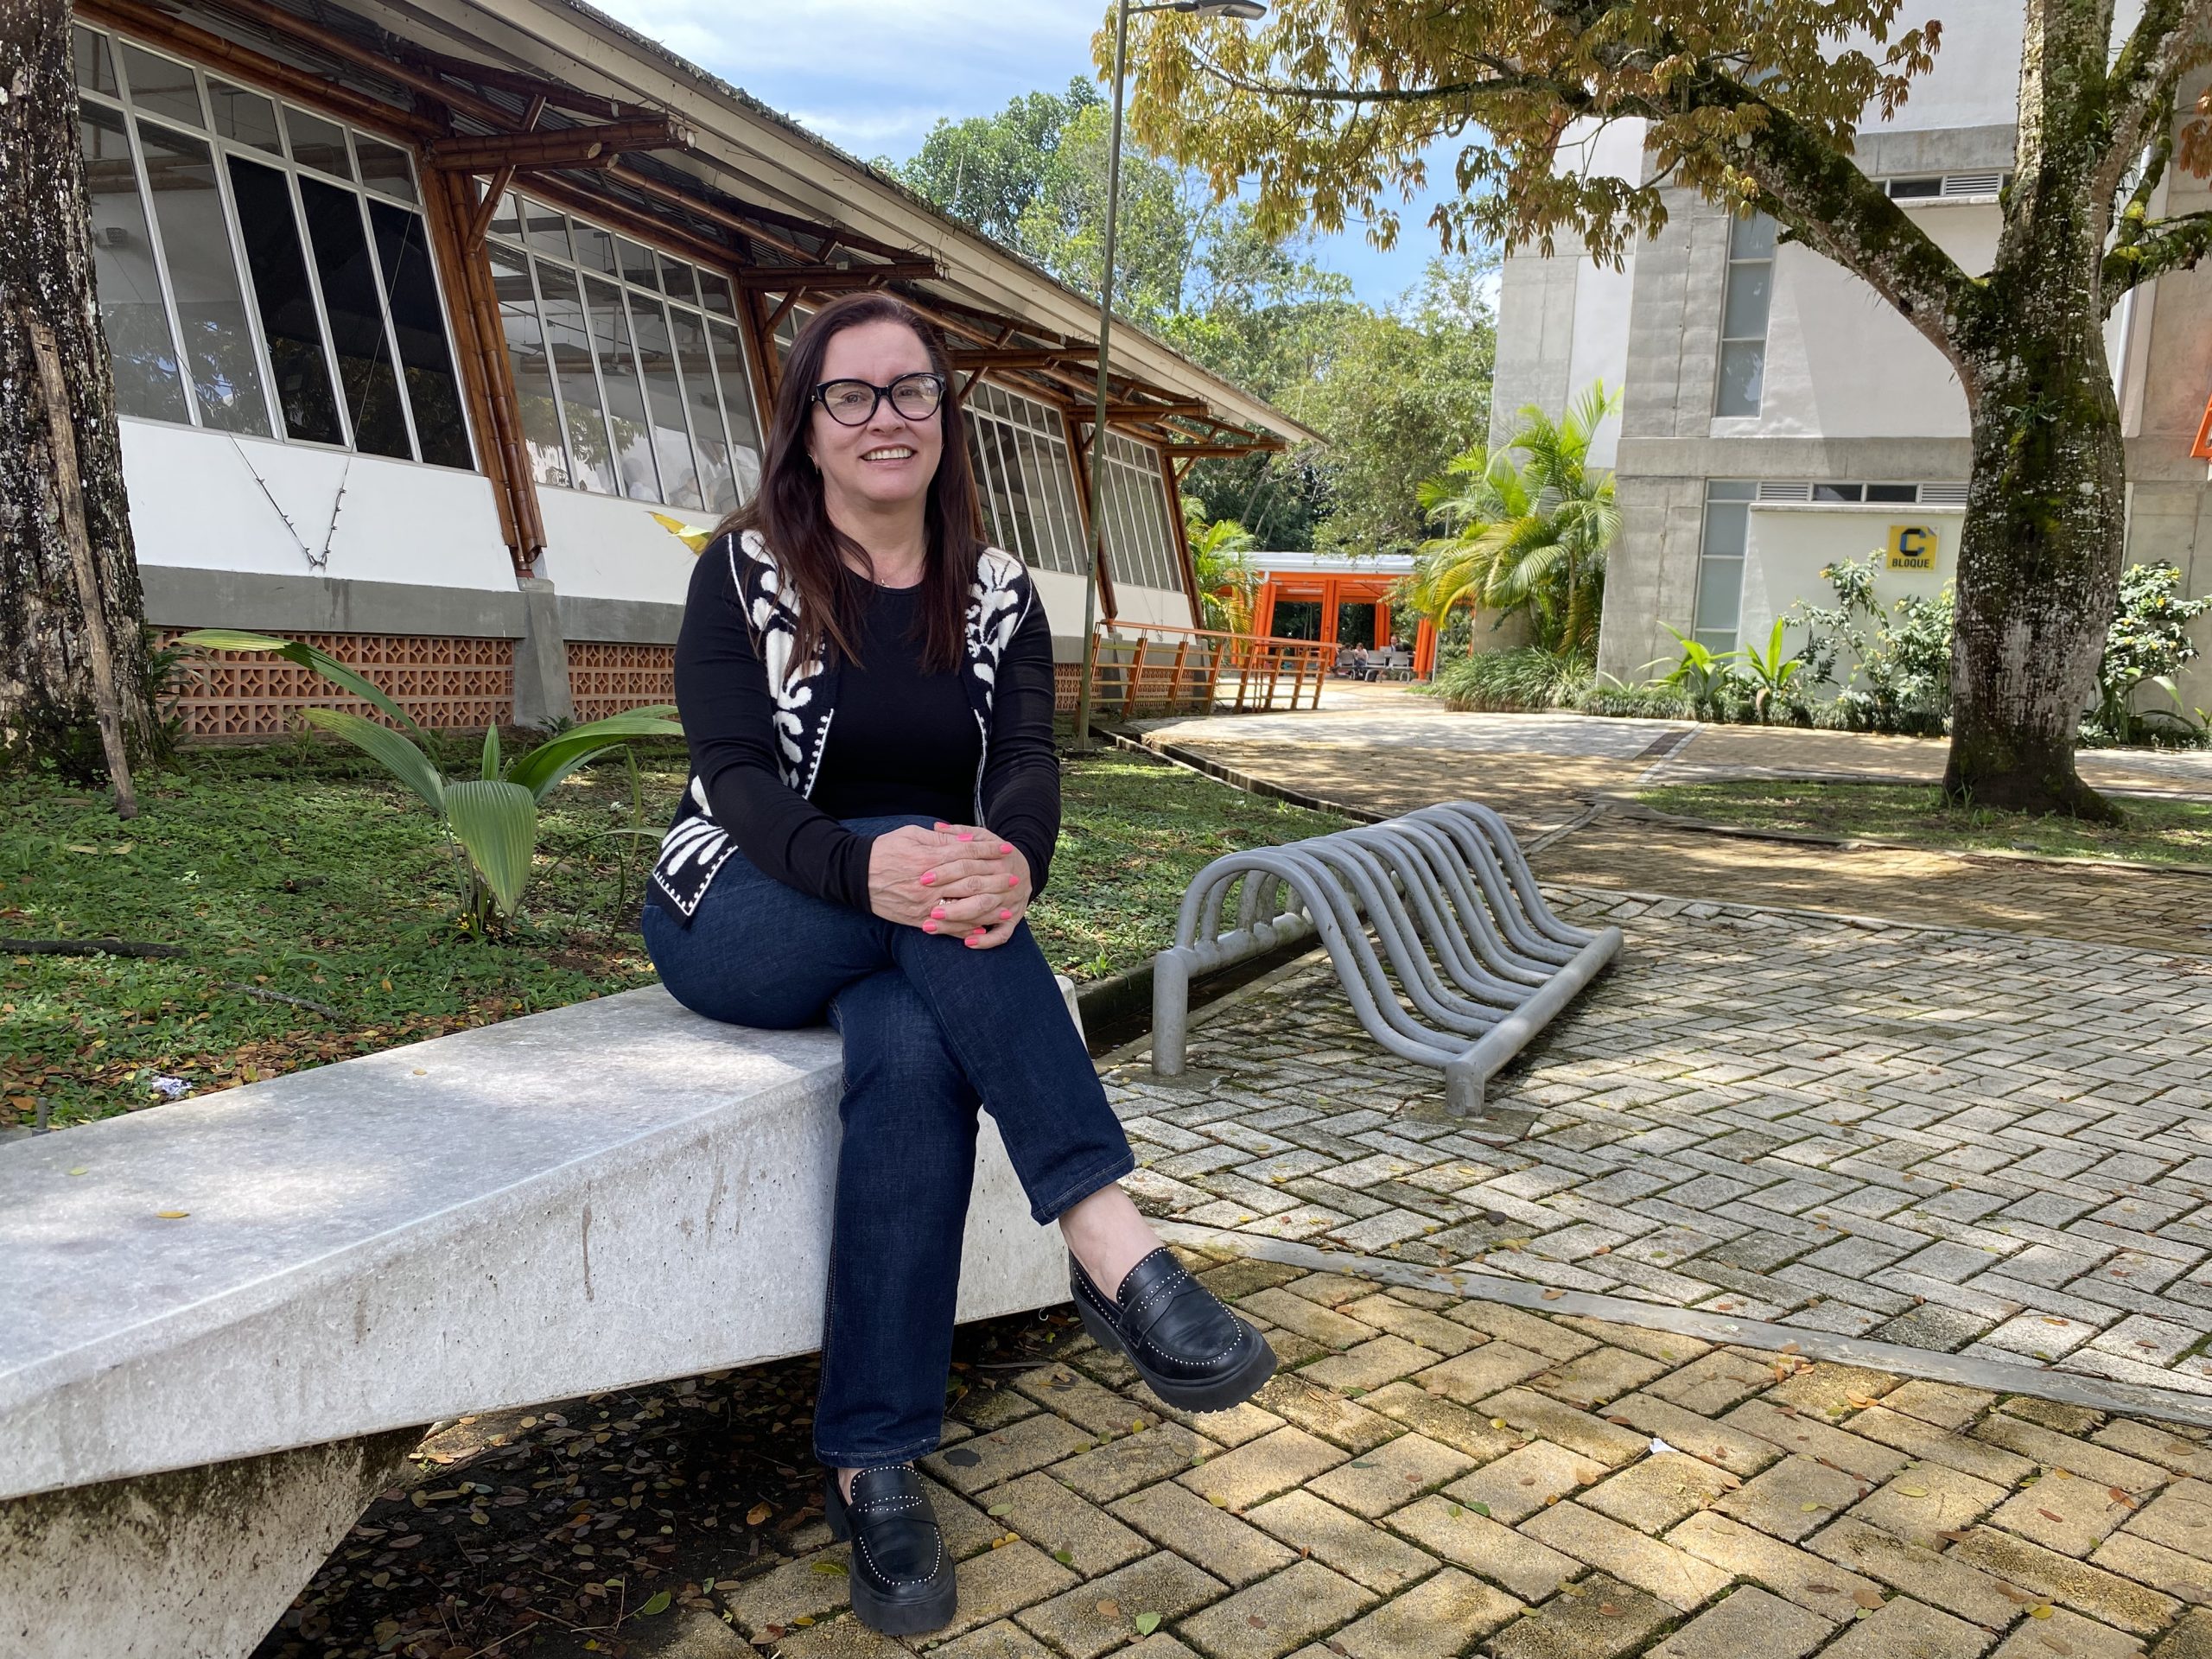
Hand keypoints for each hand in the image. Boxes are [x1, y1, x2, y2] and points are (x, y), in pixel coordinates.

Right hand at [866, 824, 1028, 946]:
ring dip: (987, 910)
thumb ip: (940, 840)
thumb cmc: (884, 851)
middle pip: (969, 882)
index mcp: (928, 859)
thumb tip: (966, 840)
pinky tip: (981, 930)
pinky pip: (945, 928)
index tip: (1006, 849)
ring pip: (962, 910)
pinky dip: (965, 930)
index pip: (966, 854)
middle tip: (1015, 879)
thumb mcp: (911, 835)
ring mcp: (923, 905)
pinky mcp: (917, 920)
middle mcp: (928, 884)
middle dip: (995, 881)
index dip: (988, 850)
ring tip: (1006, 908)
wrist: (854, 876)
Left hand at [932, 822, 1030, 949]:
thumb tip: (937, 826)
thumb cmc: (995, 853)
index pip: (967, 865)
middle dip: (950, 898)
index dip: (945, 871)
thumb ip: (960, 833)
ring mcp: (1009, 902)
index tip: (923, 879)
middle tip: (927, 908)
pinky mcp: (1013, 919)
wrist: (1026, 869)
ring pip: (984, 912)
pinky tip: (968, 943)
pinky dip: (987, 940)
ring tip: (932, 926)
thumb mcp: (983, 837)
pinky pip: (1002, 934)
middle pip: (976, 890)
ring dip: (958, 921)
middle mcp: (1004, 880)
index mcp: (995, 859)